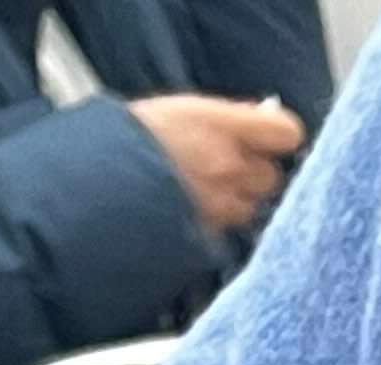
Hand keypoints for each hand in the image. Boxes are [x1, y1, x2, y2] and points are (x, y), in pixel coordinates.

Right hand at [131, 94, 303, 238]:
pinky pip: (225, 230)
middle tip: (226, 167)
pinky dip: (215, 223)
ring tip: (201, 191)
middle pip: (270, 177)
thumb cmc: (128, 139)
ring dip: (235, 201)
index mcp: (222, 126)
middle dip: (254, 174)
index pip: (285, 133)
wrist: (95, 188)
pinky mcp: (210, 237)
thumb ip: (225, 118)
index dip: (279, 136)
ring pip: (249, 208)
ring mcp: (222, 206)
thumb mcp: (178, 110)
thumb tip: (259, 117)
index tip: (267, 136)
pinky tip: (187, 210)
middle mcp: (230, 168)